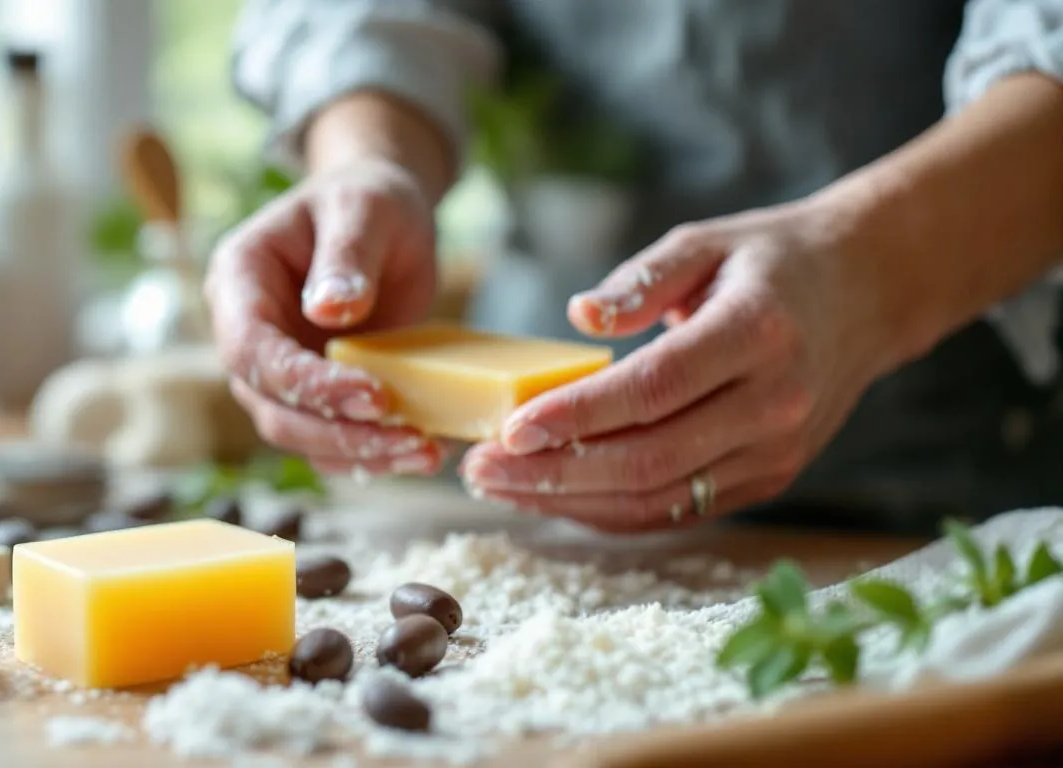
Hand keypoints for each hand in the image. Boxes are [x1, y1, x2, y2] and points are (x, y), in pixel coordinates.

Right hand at [205, 157, 447, 475]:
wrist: (382, 214)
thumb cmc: (367, 199)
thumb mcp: (364, 208)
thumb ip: (347, 256)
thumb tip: (330, 311)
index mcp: (238, 279)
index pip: (252, 349)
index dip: (306, 383)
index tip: (373, 396)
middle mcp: (245, 331)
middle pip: (271, 406)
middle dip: (337, 432)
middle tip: (409, 440)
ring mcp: (277, 368)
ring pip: (300, 433)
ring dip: (359, 452)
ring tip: (426, 452)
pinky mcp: (314, 391)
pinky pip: (330, 436)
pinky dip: (370, 451)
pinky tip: (420, 449)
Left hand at [460, 196, 907, 531]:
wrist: (866, 293)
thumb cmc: (770, 260)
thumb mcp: (706, 241)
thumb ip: (641, 277)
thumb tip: (580, 314)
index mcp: (756, 333)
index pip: (653, 389)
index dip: (576, 415)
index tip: (508, 427)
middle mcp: (773, 402)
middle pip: (649, 458)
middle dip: (554, 471)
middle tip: (480, 469)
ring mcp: (777, 451)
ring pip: (660, 497)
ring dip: (571, 501)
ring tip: (501, 487)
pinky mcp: (771, 478)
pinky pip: (679, 508)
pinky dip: (612, 509)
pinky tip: (555, 494)